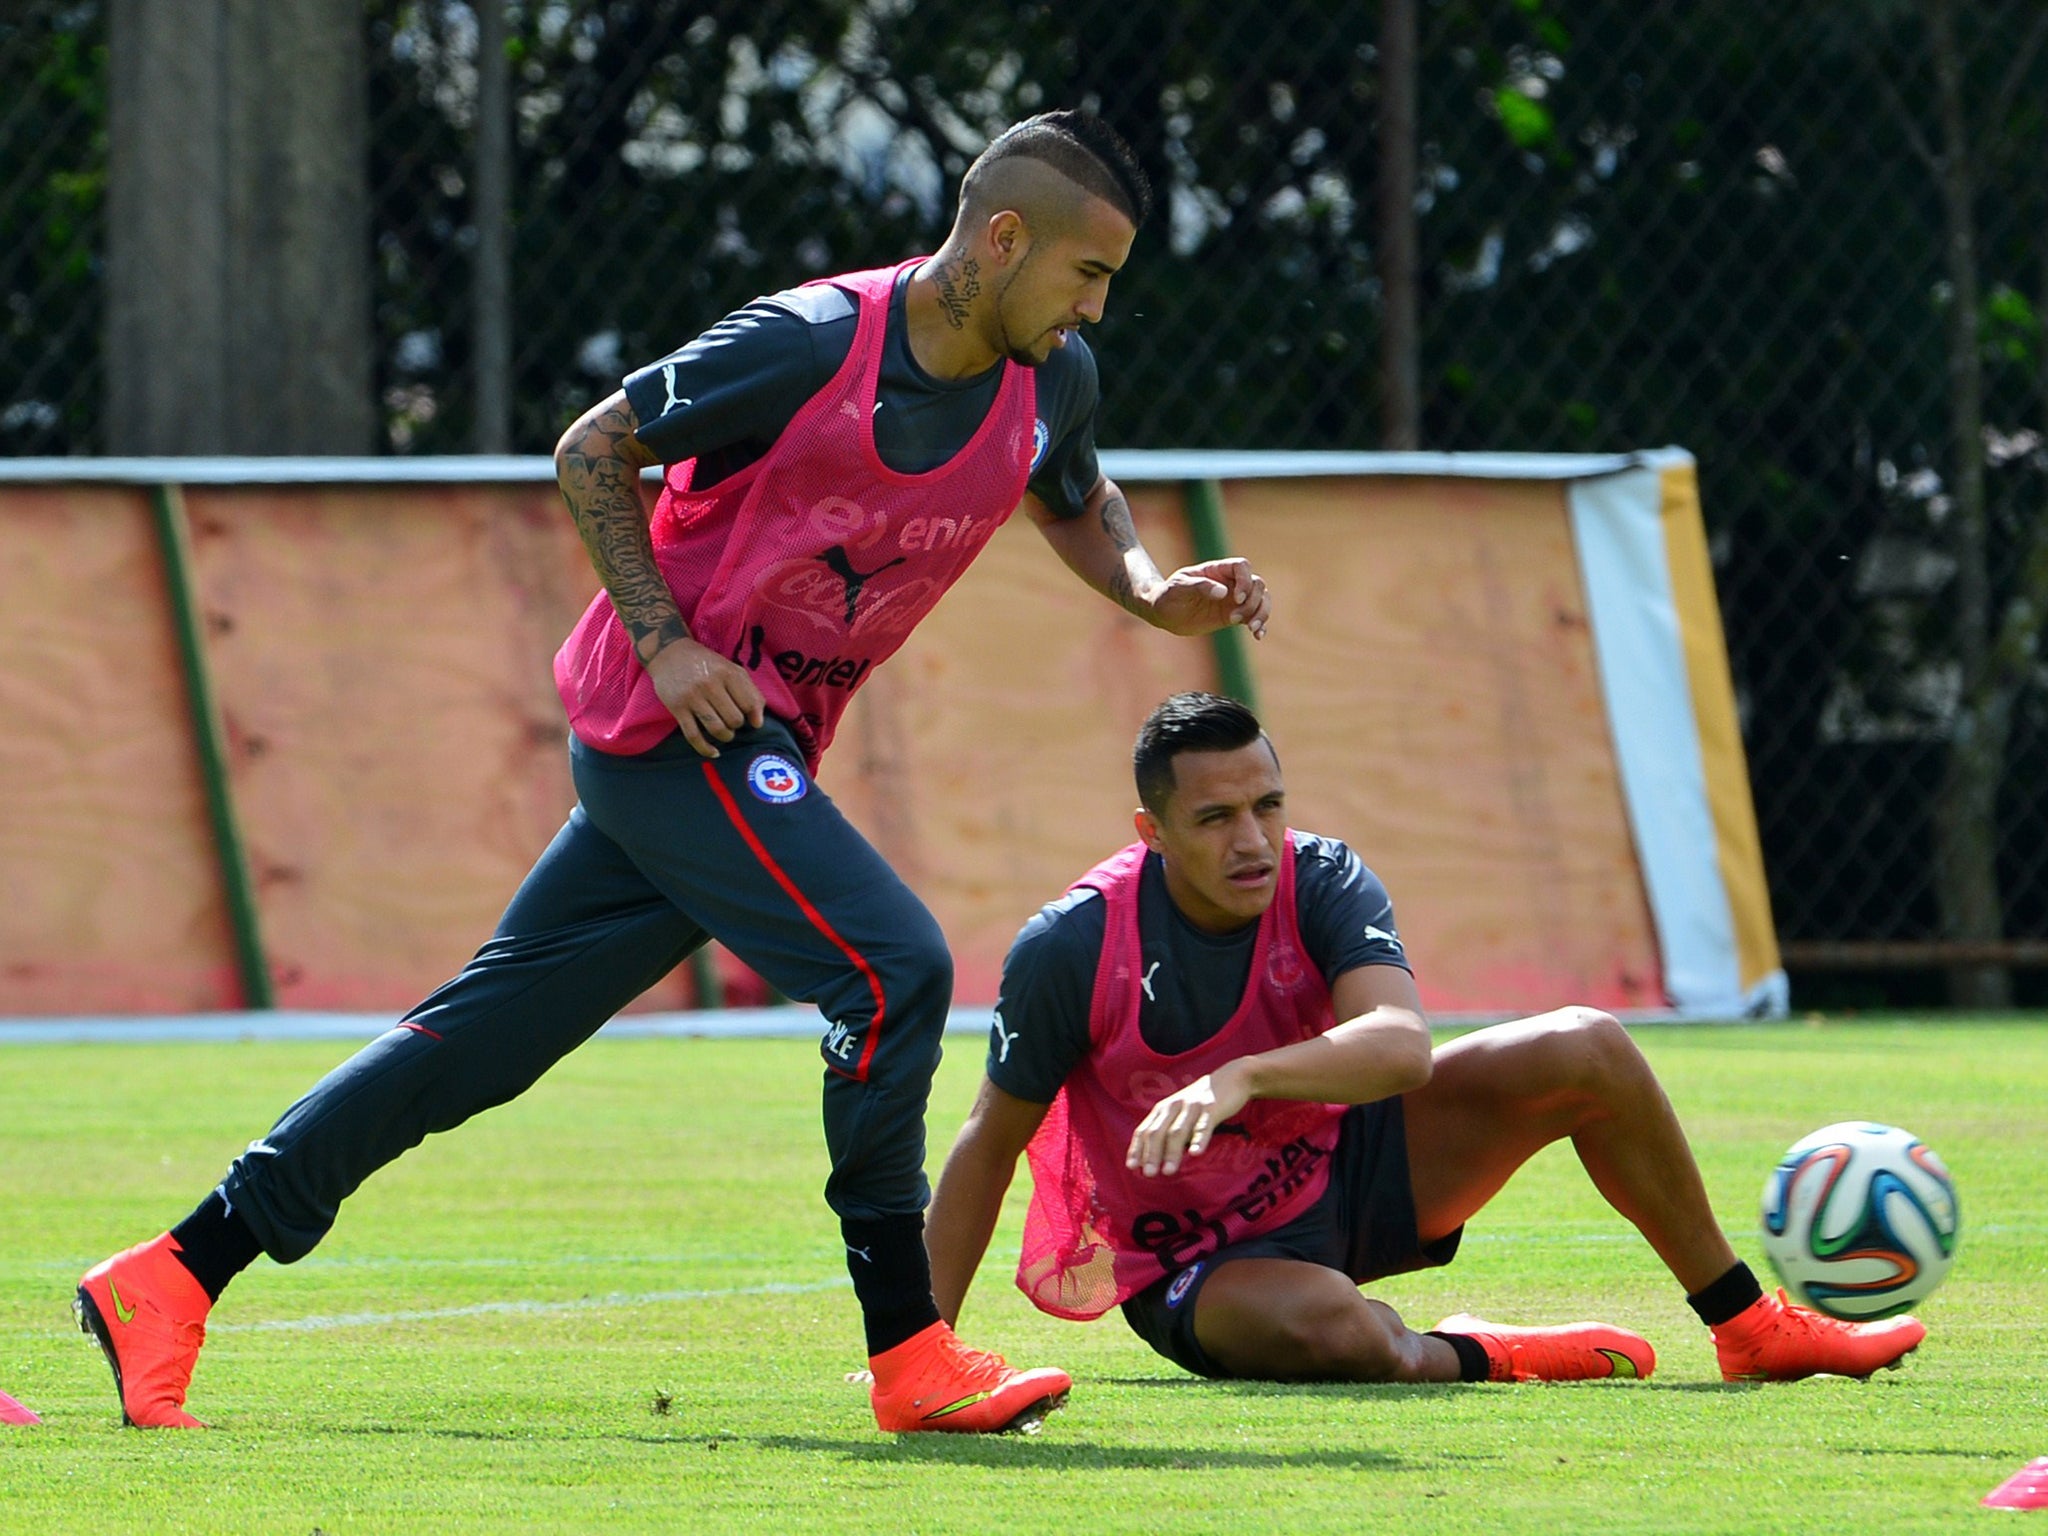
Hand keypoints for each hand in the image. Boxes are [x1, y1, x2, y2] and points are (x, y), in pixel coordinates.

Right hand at [645, 637, 766, 757]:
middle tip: (732, 721)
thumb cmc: (706, 664)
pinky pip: (693, 735)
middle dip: (737, 725)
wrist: (669, 653)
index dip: (753, 716)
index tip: (751, 719)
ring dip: (725, 736)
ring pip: (716, 728)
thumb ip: (750, 692)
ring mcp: (692, 697)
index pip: (749, 703)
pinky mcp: (677, 708)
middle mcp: (710, 684)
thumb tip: (758, 722)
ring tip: (725, 733)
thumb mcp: (731, 669)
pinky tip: (714, 752)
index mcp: (727, 673)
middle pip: (734, 719)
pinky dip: (705, 748)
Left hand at [1125, 1063, 1253, 1177]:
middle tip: (1148, 1174)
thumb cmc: (1200, 1102)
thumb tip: (1153, 1158)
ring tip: (1168, 1171)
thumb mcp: (1178, 1112)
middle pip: (1158, 1132)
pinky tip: (1196, 1153)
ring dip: (1172, 1152)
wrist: (1230, 1078)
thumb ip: (1167, 1130)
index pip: (1144, 1130)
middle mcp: (1174, 1106)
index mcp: (1163, 1109)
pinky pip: (1204, 1126)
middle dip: (1151, 1154)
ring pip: (1178, 1131)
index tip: (1131, 1167)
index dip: (1137, 1148)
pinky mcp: (1211, 1108)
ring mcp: (1192, 1107)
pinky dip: (1199, 1139)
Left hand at [1146, 558, 1269, 639]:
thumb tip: (1223, 592)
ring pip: (1261, 600)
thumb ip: (1200, 586)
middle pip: (1257, 584)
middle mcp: (1230, 582)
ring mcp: (1233, 600)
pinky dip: (1260, 625)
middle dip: (1253, 601)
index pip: (1242, 567)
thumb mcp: (1179, 588)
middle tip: (1234, 618)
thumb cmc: (1168, 595)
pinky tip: (1258, 635)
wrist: (1163, 613)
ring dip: (1261, 613)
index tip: (1236, 598)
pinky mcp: (1233, 616)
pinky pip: (1254, 617)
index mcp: (1217, 570)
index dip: (1244, 580)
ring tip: (1251, 628)